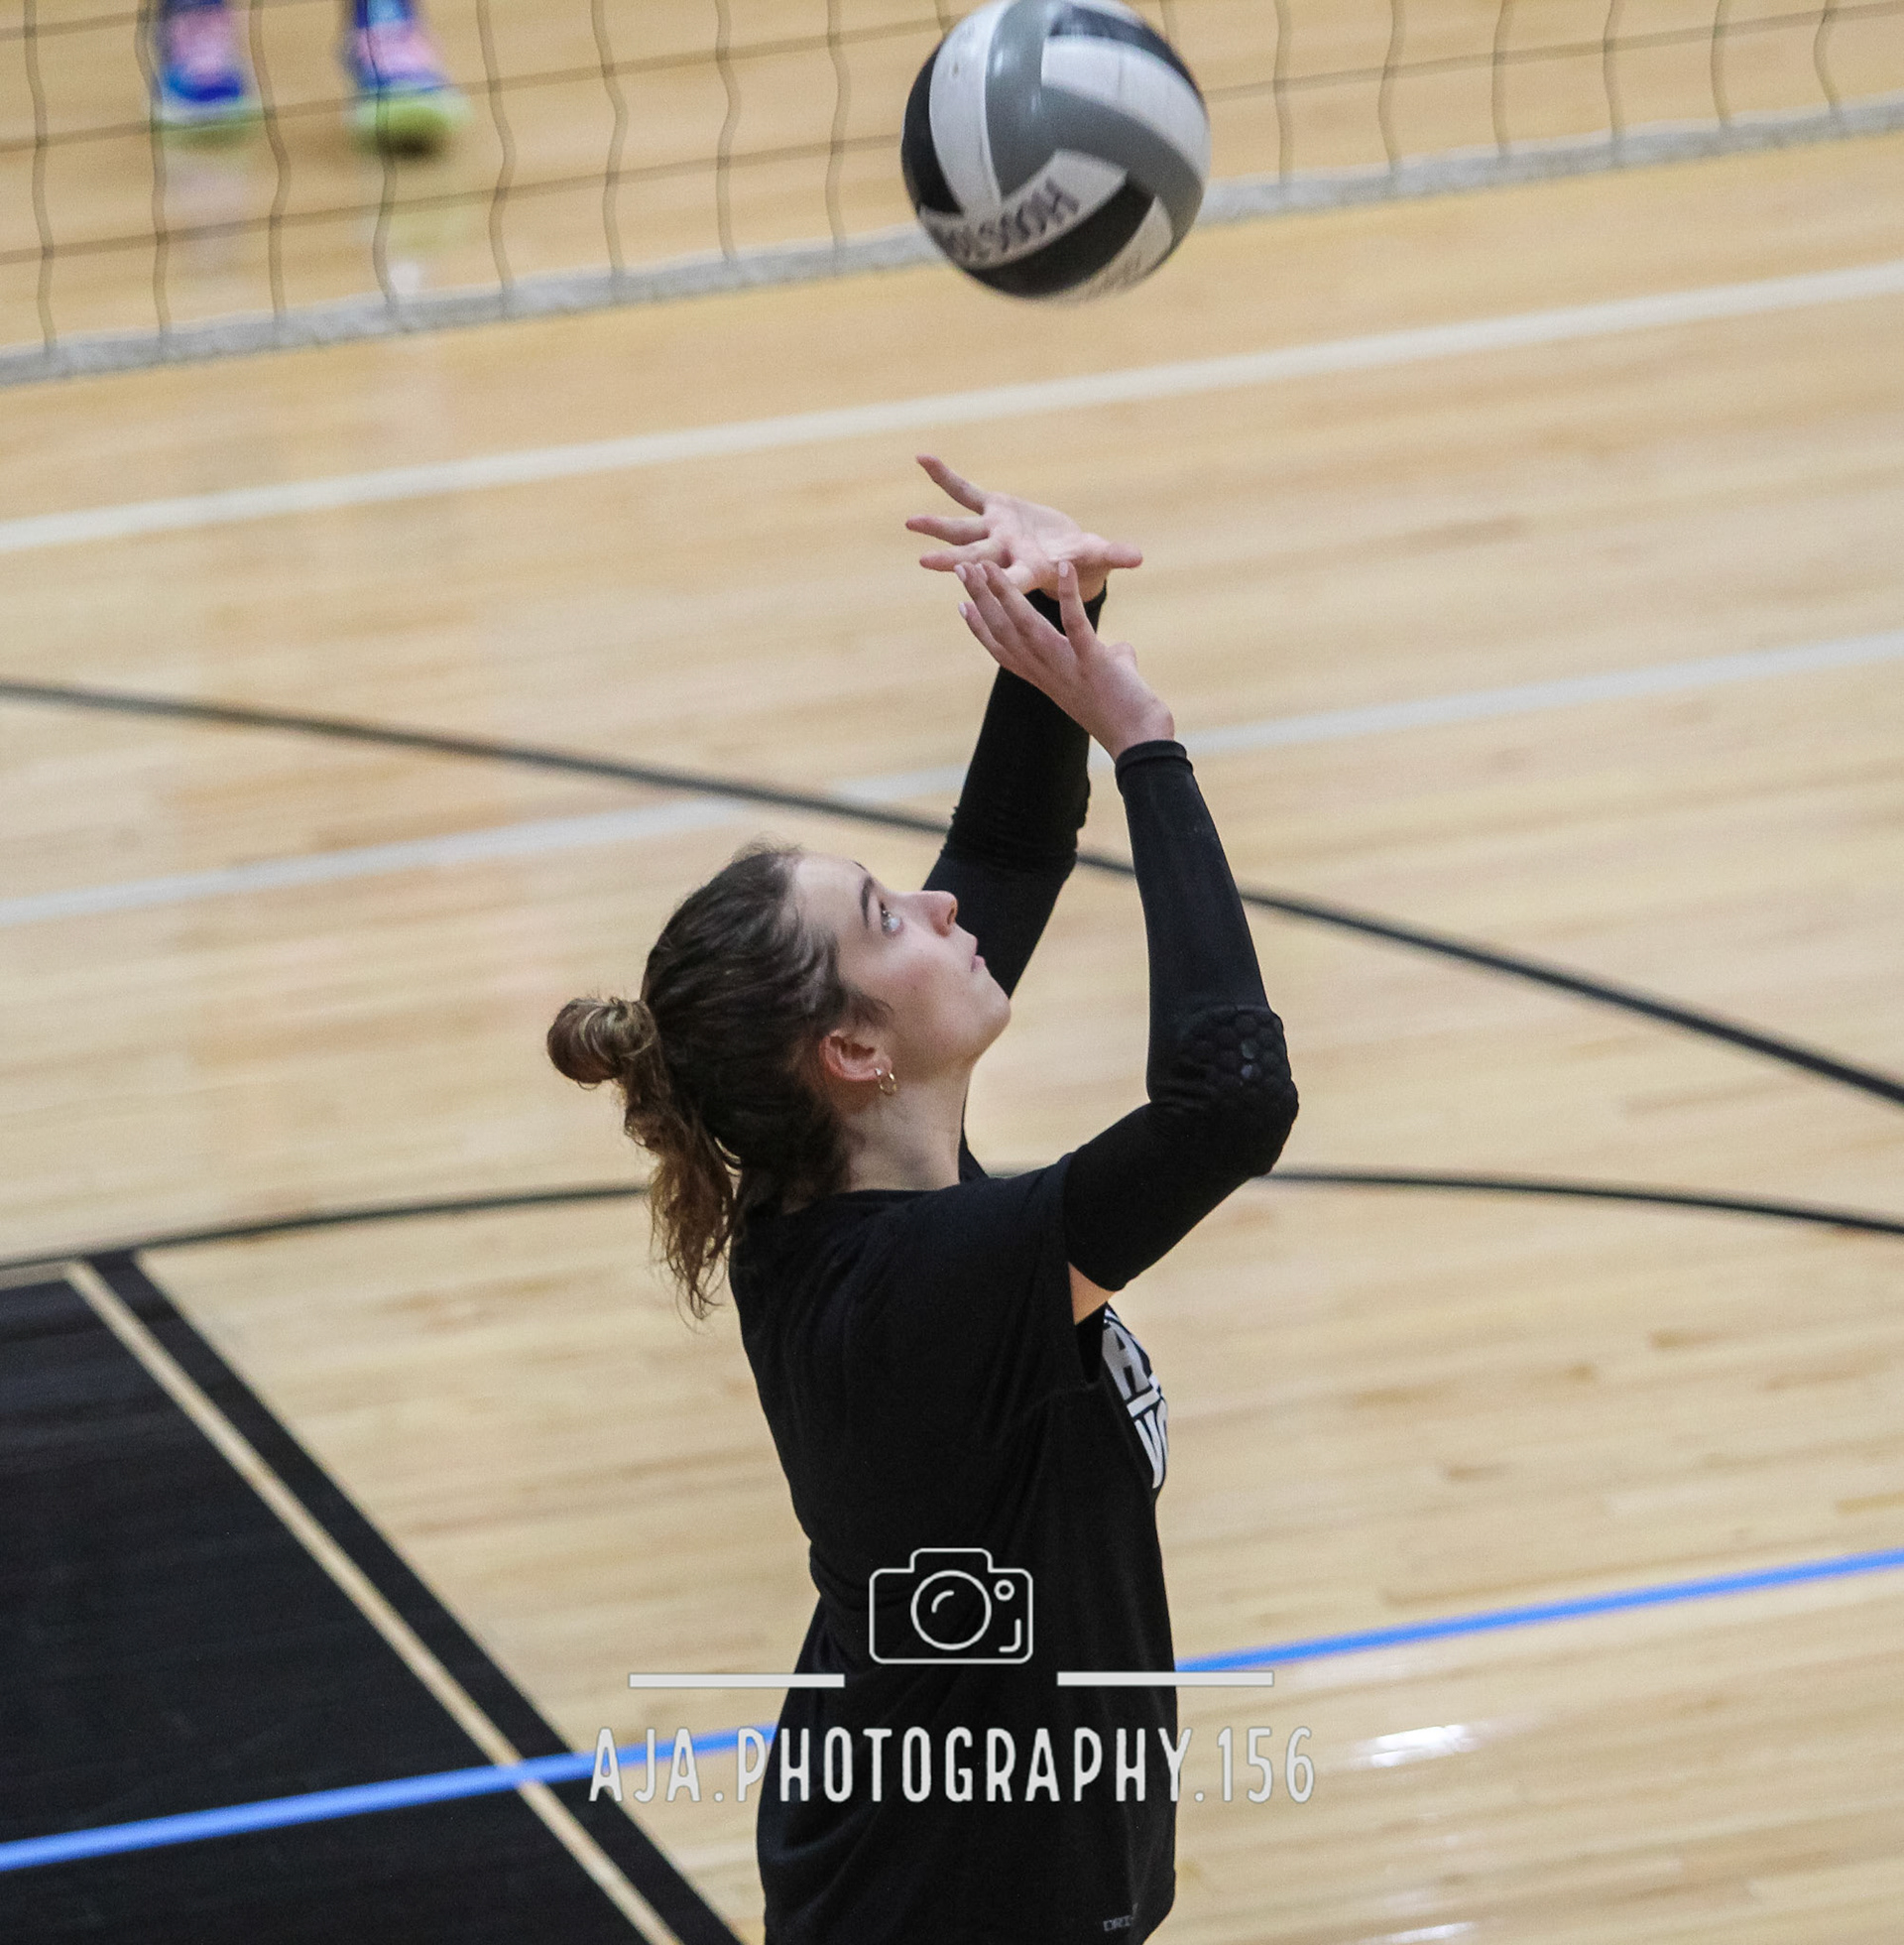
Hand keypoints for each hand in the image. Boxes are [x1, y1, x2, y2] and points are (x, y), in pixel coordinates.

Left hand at [907, 454, 1142, 603]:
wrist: (1062, 554)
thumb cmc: (1082, 560)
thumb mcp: (1096, 556)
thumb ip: (1112, 554)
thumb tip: (1139, 557)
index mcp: (1028, 570)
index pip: (1013, 580)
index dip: (1000, 582)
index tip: (983, 584)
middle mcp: (1004, 554)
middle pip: (976, 559)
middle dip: (952, 561)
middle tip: (925, 562)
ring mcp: (993, 532)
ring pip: (961, 531)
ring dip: (936, 526)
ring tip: (911, 523)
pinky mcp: (991, 509)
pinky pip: (964, 491)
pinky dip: (945, 476)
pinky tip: (923, 458)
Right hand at [954, 558, 1173, 757]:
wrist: (1142, 743)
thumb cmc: (1127, 715)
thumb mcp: (1110, 681)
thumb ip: (1110, 660)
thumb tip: (1120, 652)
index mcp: (1045, 678)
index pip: (1004, 651)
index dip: (980, 628)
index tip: (962, 605)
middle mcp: (1047, 673)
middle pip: (1004, 632)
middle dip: (981, 598)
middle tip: (961, 569)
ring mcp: (1067, 668)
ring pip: (1025, 626)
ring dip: (1004, 594)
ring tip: (987, 565)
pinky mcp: (1093, 663)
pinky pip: (1077, 625)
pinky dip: (1069, 595)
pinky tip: (1065, 566)